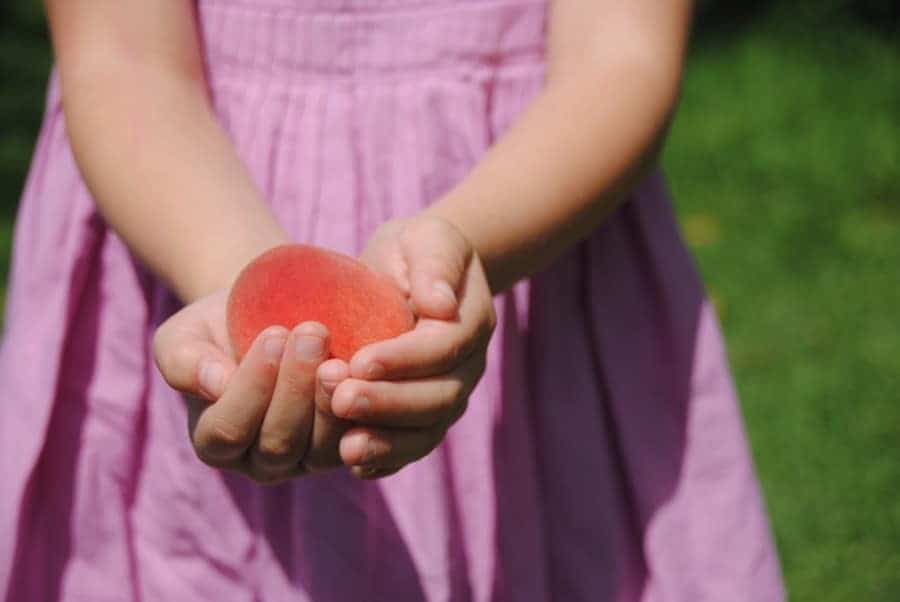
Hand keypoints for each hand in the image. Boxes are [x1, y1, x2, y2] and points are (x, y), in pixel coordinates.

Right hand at [152, 290, 350, 483]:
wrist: (272, 315)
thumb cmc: (221, 327)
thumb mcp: (187, 334)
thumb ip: (183, 361)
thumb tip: (214, 385)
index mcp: (215, 441)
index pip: (228, 430)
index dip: (252, 387)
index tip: (273, 334)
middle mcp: (260, 461)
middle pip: (278, 443)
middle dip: (296, 387)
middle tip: (312, 332)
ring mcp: (307, 460)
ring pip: (321, 450)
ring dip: (330, 402)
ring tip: (338, 357)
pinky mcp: (347, 448)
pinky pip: (359, 442)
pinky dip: (364, 412)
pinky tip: (366, 374)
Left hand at [323, 215, 496, 478]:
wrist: (408, 276)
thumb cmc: (415, 252)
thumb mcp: (428, 238)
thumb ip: (436, 265)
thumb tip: (440, 305)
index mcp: (471, 321)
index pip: (444, 347)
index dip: (405, 358)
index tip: (359, 359)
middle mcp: (466, 368)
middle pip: (439, 398)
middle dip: (390, 403)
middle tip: (341, 397)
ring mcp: (446, 397)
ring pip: (427, 432)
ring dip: (387, 442)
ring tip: (346, 447)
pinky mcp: (421, 419)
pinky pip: (410, 447)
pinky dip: (386, 460)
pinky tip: (354, 463)